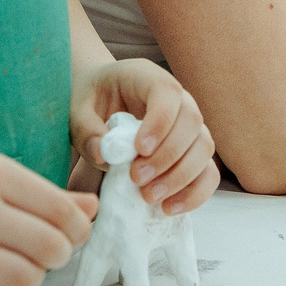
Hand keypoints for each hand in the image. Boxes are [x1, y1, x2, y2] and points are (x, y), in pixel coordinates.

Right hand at [0, 141, 98, 285]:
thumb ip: (38, 191)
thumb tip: (89, 210)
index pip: (60, 210)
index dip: (77, 228)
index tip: (72, 232)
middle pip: (49, 249)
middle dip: (58, 255)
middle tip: (46, 251)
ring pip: (24, 280)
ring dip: (31, 278)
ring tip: (16, 265)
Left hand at [72, 57, 220, 215]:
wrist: (99, 106)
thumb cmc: (90, 103)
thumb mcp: (77, 109)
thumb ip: (86, 129)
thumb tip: (103, 153)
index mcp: (148, 78)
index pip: (167, 93)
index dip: (160, 123)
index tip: (138, 150)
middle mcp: (178, 99)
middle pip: (192, 122)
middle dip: (168, 156)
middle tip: (137, 179)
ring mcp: (189, 126)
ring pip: (204, 148)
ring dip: (181, 177)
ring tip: (149, 197)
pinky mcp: (192, 152)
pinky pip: (208, 172)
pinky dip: (195, 192)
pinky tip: (169, 208)